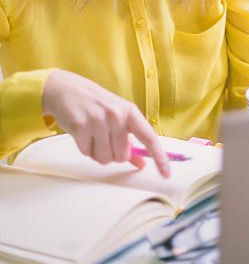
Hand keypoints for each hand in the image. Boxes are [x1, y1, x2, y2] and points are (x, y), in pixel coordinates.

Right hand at [41, 69, 169, 176]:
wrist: (66, 89)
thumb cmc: (96, 104)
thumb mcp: (117, 116)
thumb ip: (130, 140)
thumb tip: (142, 163)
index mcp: (130, 111)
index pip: (149, 138)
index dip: (160, 157)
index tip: (166, 174)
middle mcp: (116, 115)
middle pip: (122, 156)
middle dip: (113, 154)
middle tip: (105, 138)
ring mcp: (98, 120)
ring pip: (104, 158)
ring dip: (98, 153)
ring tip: (93, 135)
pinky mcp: (80, 127)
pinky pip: (87, 153)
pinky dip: (85, 148)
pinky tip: (82, 133)